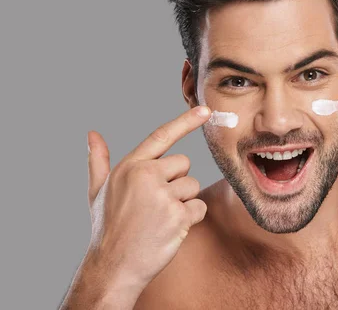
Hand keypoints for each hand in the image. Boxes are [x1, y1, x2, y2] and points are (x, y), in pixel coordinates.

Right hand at [85, 105, 211, 291]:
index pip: (162, 136)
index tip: (205, 110)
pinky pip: (199, 207)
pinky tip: (170, 229)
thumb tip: (92, 135)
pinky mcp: (178, 216)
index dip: (186, 121)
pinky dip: (190, 219)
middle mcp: (146, 177)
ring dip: (183, 202)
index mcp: (130, 167)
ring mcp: (163, 196)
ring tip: (160, 218)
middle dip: (177, 181)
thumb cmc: (108, 227)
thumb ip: (99, 161)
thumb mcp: (99, 191)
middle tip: (156, 204)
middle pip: (184, 164)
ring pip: (193, 186)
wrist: (114, 265)